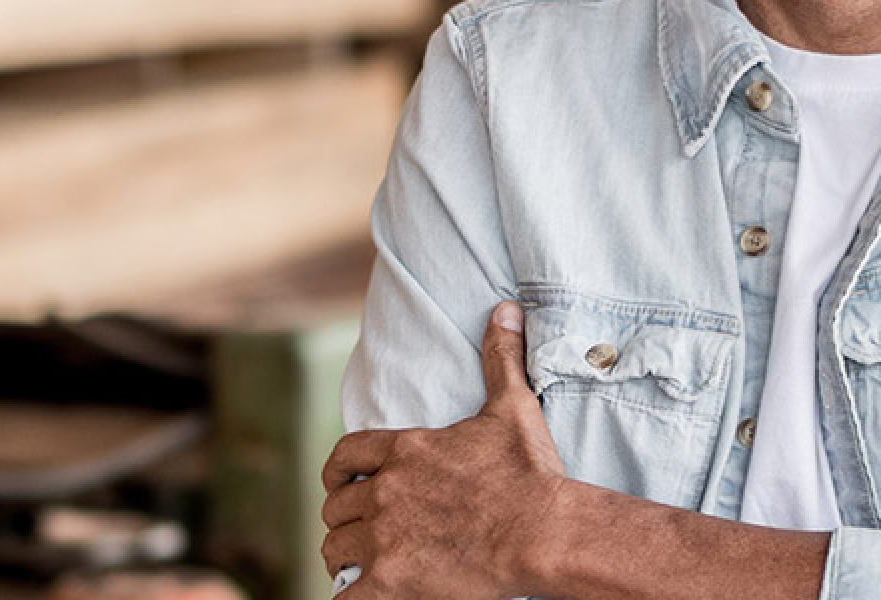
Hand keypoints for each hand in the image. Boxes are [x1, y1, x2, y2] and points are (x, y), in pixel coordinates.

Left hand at [319, 300, 568, 595]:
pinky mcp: (392, 577)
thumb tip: (505, 310)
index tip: (340, 481)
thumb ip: (501, 358)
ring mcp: (385, 535)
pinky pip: (346, 594)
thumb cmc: (530, 474)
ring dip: (344, 555)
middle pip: (337, 504)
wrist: (544, 531)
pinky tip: (362, 594)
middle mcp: (385, 488)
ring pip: (336, 547)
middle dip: (345, 516)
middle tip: (359, 530)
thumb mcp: (513, 408)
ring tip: (357, 565)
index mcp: (405, 449)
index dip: (337, 469)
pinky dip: (349, 596)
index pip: (346, 454)